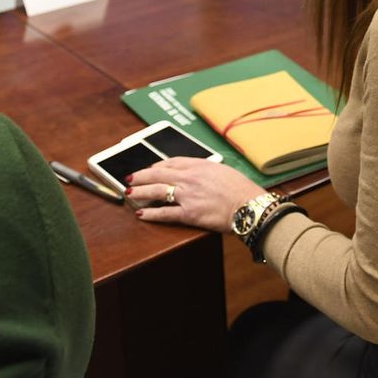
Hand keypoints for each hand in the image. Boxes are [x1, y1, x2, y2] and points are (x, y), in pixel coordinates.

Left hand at [125, 156, 264, 232]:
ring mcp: (188, 195)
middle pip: (158, 174)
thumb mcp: (223, 171)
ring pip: (156, 191)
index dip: (157, 165)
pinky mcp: (189, 213)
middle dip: (141, 176)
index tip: (149, 168)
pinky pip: (165, 213)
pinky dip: (151, 214)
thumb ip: (206, 171)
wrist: (249, 205)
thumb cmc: (241, 189)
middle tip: (130, 179)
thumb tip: (198, 173)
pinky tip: (141, 215)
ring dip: (140, 192)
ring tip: (129, 194)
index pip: (171, 162)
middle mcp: (190, 178)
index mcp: (199, 165)